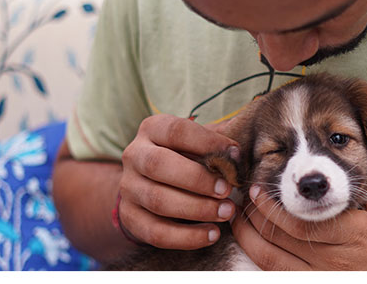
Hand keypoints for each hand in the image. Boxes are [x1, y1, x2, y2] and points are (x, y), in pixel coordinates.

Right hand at [117, 114, 238, 249]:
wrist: (153, 185)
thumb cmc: (187, 159)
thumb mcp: (199, 143)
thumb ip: (218, 143)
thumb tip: (238, 151)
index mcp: (152, 129)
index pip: (176, 131)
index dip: (207, 143)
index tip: (235, 155)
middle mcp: (134, 155)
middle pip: (159, 164)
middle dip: (197, 179)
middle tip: (227, 190)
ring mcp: (128, 187)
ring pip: (157, 200)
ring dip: (197, 209)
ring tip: (226, 212)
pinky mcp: (130, 217)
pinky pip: (156, 232)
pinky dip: (186, 237)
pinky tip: (212, 235)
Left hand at [232, 186, 366, 270]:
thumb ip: (356, 190)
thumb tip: (324, 170)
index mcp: (353, 232)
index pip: (300, 220)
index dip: (272, 206)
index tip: (258, 189)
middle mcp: (335, 258)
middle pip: (282, 239)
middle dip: (255, 217)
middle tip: (243, 199)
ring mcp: (325, 276)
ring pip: (274, 261)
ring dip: (249, 240)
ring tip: (239, 221)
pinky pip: (281, 276)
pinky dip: (262, 261)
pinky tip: (253, 246)